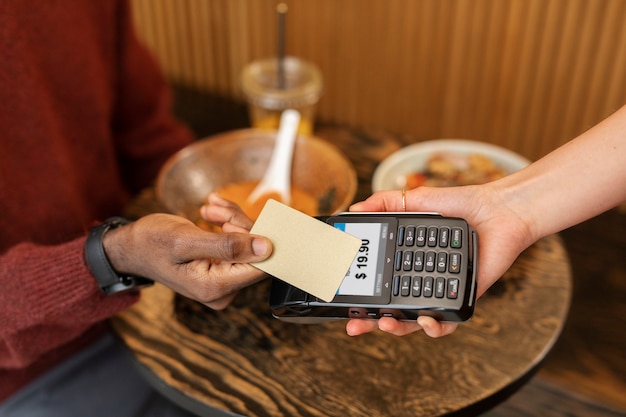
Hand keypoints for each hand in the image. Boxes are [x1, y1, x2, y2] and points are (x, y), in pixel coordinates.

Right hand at [103, 193, 271, 309]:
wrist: (131, 246)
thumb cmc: (151, 242)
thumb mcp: (186, 240)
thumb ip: (227, 246)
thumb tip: (267, 247)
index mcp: (215, 288)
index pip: (260, 266)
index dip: (256, 238)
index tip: (233, 219)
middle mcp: (223, 290)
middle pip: (255, 254)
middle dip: (238, 224)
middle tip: (213, 209)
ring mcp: (223, 281)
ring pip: (248, 244)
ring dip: (231, 220)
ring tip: (208, 208)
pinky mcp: (222, 269)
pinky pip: (238, 243)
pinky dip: (227, 223)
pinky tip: (211, 212)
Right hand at [346, 184, 532, 337]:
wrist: (499, 210)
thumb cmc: (461, 205)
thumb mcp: (416, 200)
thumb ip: (385, 202)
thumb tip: (355, 208)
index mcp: (406, 261)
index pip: (379, 283)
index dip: (361, 295)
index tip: (344, 301)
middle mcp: (420, 280)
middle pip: (391, 309)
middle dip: (370, 322)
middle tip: (354, 325)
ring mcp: (439, 290)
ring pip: (414, 322)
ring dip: (397, 328)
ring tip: (385, 323)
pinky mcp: (461, 297)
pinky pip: (446, 323)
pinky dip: (434, 327)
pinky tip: (425, 320)